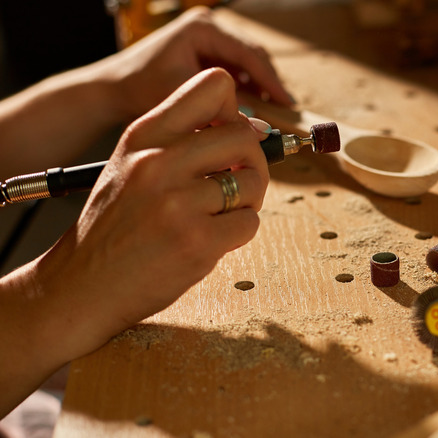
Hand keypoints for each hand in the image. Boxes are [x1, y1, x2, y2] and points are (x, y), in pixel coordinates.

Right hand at [36, 67, 268, 359]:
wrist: (79, 285)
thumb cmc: (114, 225)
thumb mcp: (131, 164)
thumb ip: (182, 141)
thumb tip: (252, 127)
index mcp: (144, 136)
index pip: (213, 86)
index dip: (235, 112)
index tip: (229, 140)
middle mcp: (159, 163)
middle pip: (244, 136)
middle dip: (253, 161)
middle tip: (239, 183)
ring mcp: (177, 204)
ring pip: (253, 182)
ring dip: (248, 202)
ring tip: (220, 215)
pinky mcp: (196, 242)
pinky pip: (249, 223)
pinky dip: (239, 232)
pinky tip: (211, 239)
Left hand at [98, 6, 292, 120]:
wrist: (111, 88)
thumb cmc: (138, 87)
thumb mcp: (184, 98)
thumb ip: (224, 113)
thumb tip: (261, 129)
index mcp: (202, 29)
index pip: (248, 53)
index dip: (271, 80)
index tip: (287, 103)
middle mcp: (206, 27)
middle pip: (251, 55)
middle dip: (268, 82)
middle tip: (285, 109)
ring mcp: (206, 38)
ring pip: (244, 62)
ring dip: (258, 86)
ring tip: (272, 111)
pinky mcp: (203, 51)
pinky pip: (234, 68)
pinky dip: (244, 86)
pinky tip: (252, 106)